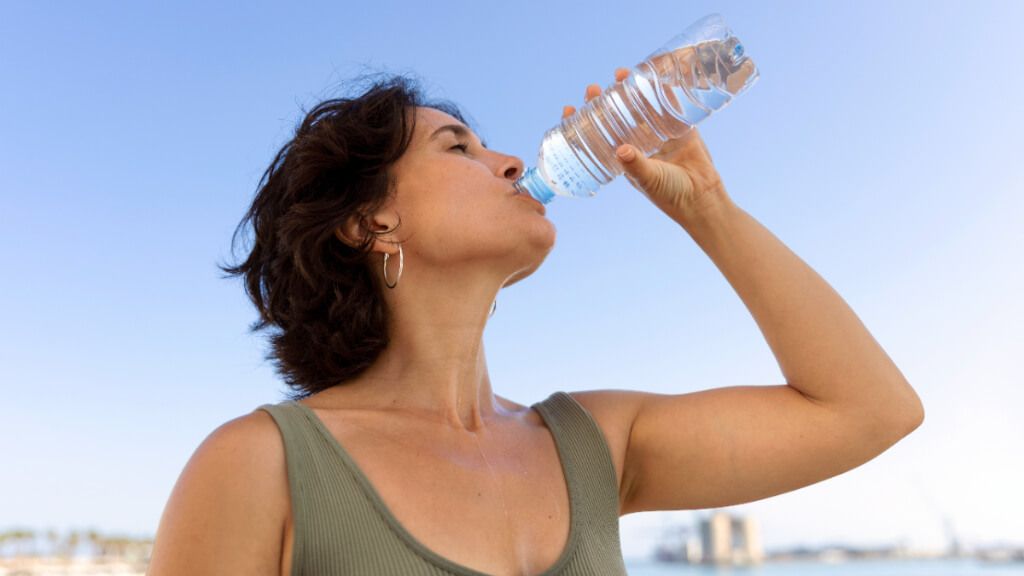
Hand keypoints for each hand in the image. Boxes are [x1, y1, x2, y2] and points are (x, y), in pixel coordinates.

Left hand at [564, 67, 731, 223]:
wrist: (702, 197)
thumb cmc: (670, 194)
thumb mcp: (648, 179)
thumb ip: (636, 165)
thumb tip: (621, 150)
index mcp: (625, 156)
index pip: (598, 136)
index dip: (583, 123)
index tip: (570, 110)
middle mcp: (639, 142)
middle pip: (616, 116)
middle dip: (603, 101)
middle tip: (593, 88)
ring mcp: (659, 133)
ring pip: (640, 106)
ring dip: (630, 90)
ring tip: (620, 74)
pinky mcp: (680, 128)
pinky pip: (670, 105)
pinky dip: (663, 90)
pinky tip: (654, 75)